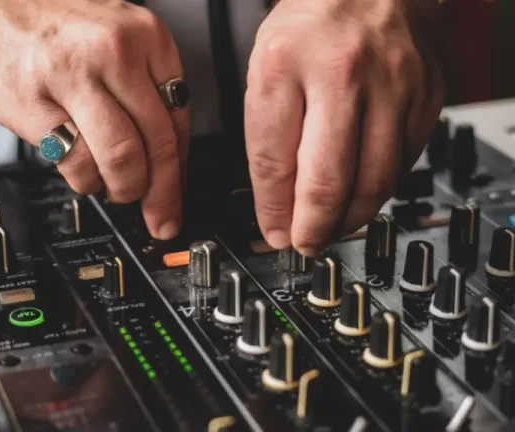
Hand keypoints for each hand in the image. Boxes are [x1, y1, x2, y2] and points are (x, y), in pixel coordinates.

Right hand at [0, 0, 188, 238]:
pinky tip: (83, 175)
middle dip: (161, 193)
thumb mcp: (116, 33)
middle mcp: (114, 51)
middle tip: (158, 214)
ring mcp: (71, 75)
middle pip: (157, 143)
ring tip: (116, 190)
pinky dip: (85, 181)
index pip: (179, 118)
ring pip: (122, 158)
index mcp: (145, 35)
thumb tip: (167, 151)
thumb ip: (145, 82)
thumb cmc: (51, 20)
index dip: (181, 169)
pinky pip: (75, 162)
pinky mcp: (32, 102)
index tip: (177, 195)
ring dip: (124, 190)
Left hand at [245, 0, 444, 255]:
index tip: (275, 233)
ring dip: (351, 218)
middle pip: (329, 181)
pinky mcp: (426, 95)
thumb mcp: (265, 72)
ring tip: (333, 227)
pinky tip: (365, 193)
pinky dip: (382, 187)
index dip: (273, 211)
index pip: (273, 161)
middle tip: (306, 243)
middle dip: (314, 228)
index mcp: (284, 65)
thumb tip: (279, 205)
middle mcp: (343, 75)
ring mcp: (392, 85)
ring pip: (375, 180)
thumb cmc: (309, 28)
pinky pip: (405, 161)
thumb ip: (269, 138)